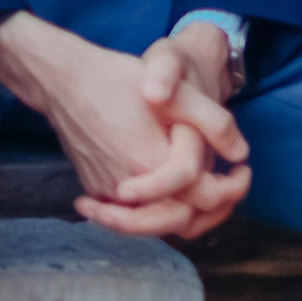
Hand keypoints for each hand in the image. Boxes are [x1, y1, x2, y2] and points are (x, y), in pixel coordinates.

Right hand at [0, 11, 250, 238]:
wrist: (58, 77)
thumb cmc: (114, 78)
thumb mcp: (173, 90)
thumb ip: (212, 121)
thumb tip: (241, 154)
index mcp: (154, 165)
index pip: (206, 197)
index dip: (233, 188)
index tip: (243, 171)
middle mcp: (129, 187)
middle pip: (180, 221)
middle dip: (211, 210)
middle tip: (225, 188)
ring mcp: (107, 190)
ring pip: (154, 223)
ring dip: (181, 215)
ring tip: (199, 198)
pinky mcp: (93, 186)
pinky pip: (129, 213)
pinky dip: (150, 211)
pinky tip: (162, 194)